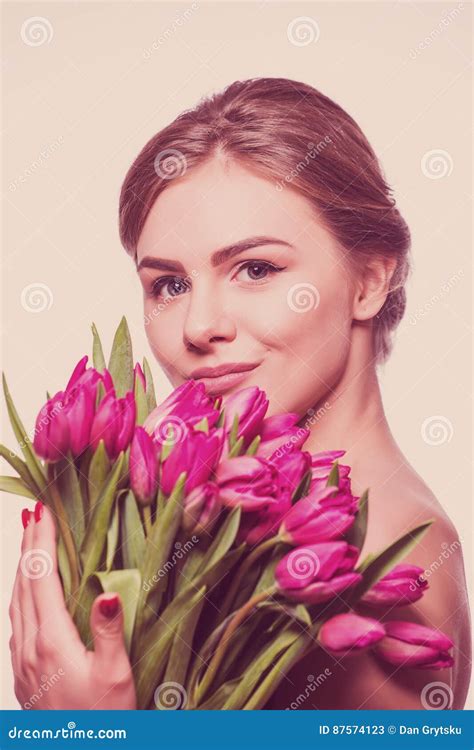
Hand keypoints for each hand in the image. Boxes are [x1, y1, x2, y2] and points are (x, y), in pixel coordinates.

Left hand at [9, 501, 136, 709]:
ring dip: (22, 569)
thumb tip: (105, 591)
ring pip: (15, 603)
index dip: (42, 542)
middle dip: (30, 546)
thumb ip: (108, 631)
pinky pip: (15, 623)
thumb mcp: (115, 677)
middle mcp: (29, 646)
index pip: (42, 578)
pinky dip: (20, 596)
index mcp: (52, 640)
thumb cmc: (105, 721)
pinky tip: (26, 597)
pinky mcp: (23, 675)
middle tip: (35, 515)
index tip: (43, 513)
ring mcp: (22, 662)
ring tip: (30, 544)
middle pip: (24, 584)